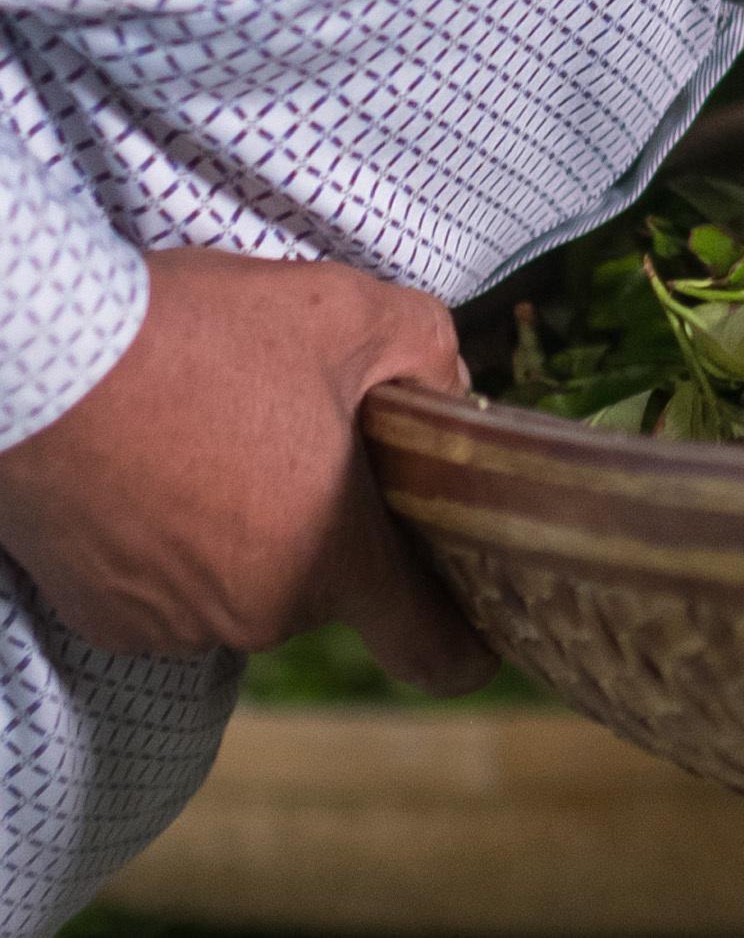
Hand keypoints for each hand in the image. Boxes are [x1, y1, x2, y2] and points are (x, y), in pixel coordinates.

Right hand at [0, 249, 493, 691]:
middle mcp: (258, 613)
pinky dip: (173, 534)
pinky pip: (171, 582)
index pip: (429, 646)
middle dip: (328, 515)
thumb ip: (430, 358)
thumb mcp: (352, 313)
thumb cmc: (196, 338)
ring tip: (211, 433)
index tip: (483, 641)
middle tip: (293, 429)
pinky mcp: (101, 614)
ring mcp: (172, 624)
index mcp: (335, 559)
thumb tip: (445, 394)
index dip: (465, 647)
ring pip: (246, 577)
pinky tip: (154, 462)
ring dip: (244, 521)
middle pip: (329, 578)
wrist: (37, 365)